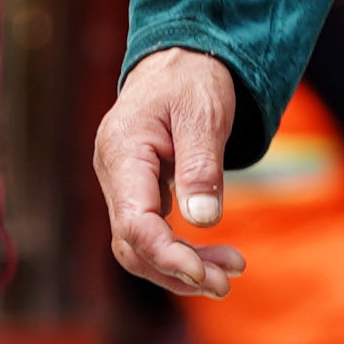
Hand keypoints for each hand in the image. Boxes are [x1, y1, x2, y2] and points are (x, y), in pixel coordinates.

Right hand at [92, 48, 247, 297]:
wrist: (180, 59)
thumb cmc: (192, 80)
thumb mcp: (204, 114)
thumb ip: (201, 166)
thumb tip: (203, 221)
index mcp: (122, 153)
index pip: (133, 222)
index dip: (166, 255)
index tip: (205, 275)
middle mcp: (113, 174)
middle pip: (131, 244)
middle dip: (176, 271)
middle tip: (226, 284)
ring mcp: (123, 186)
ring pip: (140, 246)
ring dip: (181, 267)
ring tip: (230, 272)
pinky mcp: (139, 192)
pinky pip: (151, 233)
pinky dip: (181, 251)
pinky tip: (216, 258)